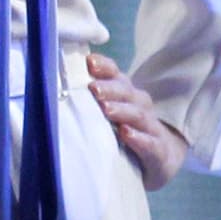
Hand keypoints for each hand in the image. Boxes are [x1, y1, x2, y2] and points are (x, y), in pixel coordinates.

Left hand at [85, 54, 186, 190]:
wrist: (162, 157)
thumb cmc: (128, 131)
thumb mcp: (111, 113)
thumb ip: (93, 100)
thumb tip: (58, 87)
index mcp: (127, 94)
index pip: (116, 75)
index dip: (105, 67)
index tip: (89, 62)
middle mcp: (140, 106)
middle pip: (127, 92)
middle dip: (109, 89)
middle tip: (92, 88)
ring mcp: (151, 128)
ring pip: (138, 115)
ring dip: (121, 110)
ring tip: (105, 109)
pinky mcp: (158, 150)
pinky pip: (150, 142)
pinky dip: (138, 138)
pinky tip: (126, 133)